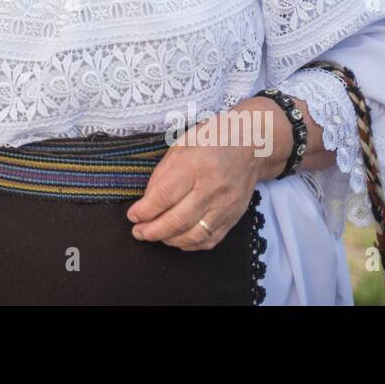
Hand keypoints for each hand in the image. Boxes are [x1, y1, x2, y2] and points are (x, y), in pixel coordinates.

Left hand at [124, 103, 279, 249]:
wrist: (252, 145)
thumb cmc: (213, 139)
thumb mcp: (181, 145)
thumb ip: (163, 173)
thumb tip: (147, 201)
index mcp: (196, 165)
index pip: (165, 195)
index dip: (145, 210)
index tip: (133, 215)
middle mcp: (212, 188)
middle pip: (178, 220)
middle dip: (153, 230)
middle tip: (138, 232)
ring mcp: (226, 206)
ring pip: (194, 235)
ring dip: (169, 240)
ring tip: (154, 236)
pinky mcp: (234, 217)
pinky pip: (210, 239)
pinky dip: (190, 244)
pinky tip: (177, 239)